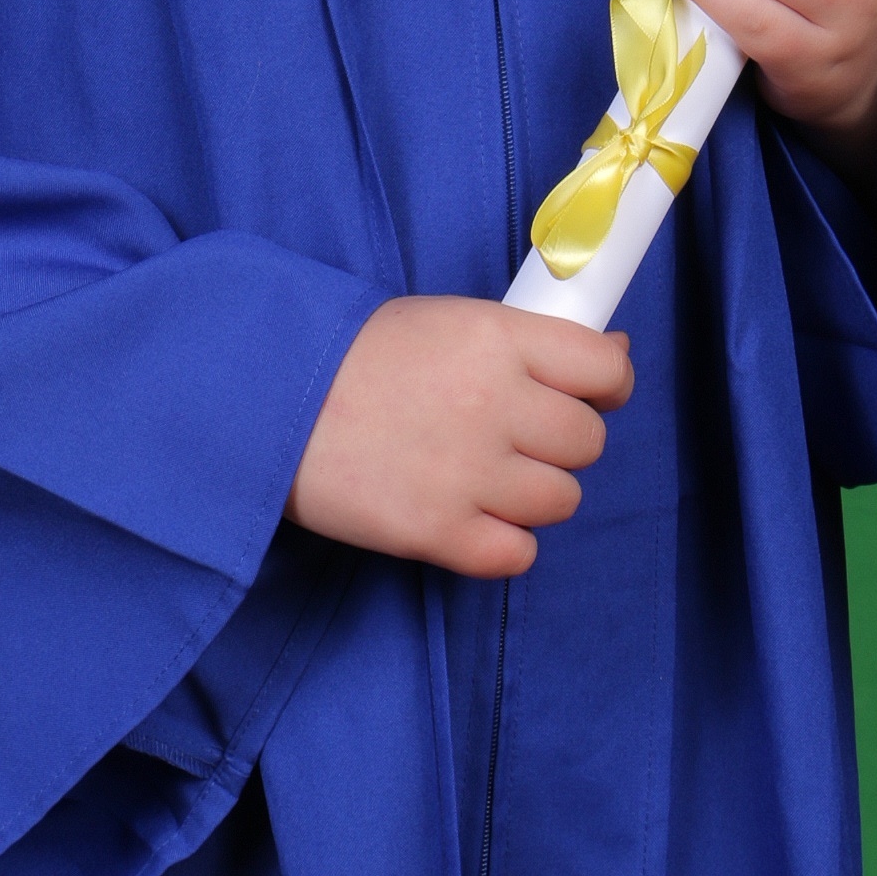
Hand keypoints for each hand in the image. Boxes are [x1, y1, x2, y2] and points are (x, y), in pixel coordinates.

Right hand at [286, 297, 631, 578]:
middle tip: (511, 437)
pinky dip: (500, 542)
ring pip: (561, 500)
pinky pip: (517, 553)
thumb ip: (525, 342)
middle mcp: (493, 403)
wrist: (262, 403)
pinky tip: (464, 516)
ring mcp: (469, 472)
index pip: (605, 369)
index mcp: (495, 337)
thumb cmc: (349, 357)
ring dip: (530, 494)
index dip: (606, 386)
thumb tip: (614, 354)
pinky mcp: (438, 532)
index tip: (589, 395)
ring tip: (478, 475)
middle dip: (559, 443)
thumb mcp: (443, 322)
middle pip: (587, 442)